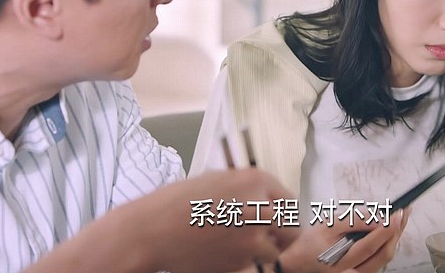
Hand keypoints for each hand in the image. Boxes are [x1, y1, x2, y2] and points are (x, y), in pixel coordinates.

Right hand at [116, 168, 299, 272]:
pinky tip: (223, 252)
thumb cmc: (178, 203)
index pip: (290, 200)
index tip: (279, 221)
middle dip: (282, 235)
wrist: (153, 230)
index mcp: (256, 180)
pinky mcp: (242, 259)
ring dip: (263, 250)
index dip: (284, 213)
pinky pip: (254, 263)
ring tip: (239, 245)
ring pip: (275, 249)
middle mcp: (260, 205)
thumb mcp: (217, 180)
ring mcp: (254, 235)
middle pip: (292, 227)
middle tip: (270, 239)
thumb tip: (267, 200)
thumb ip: (247, 189)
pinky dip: (244, 261)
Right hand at [277, 208, 408, 272]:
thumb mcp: (328, 225)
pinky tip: (391, 231)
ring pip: (384, 259)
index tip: (397, 214)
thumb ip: (352, 221)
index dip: (386, 230)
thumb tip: (377, 218)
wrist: (300, 262)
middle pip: (382, 255)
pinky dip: (388, 244)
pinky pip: (380, 260)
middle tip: (404, 213)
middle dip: (396, 233)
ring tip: (401, 218)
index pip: (369, 246)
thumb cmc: (312, 243)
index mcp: (340, 261)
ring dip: (395, 238)